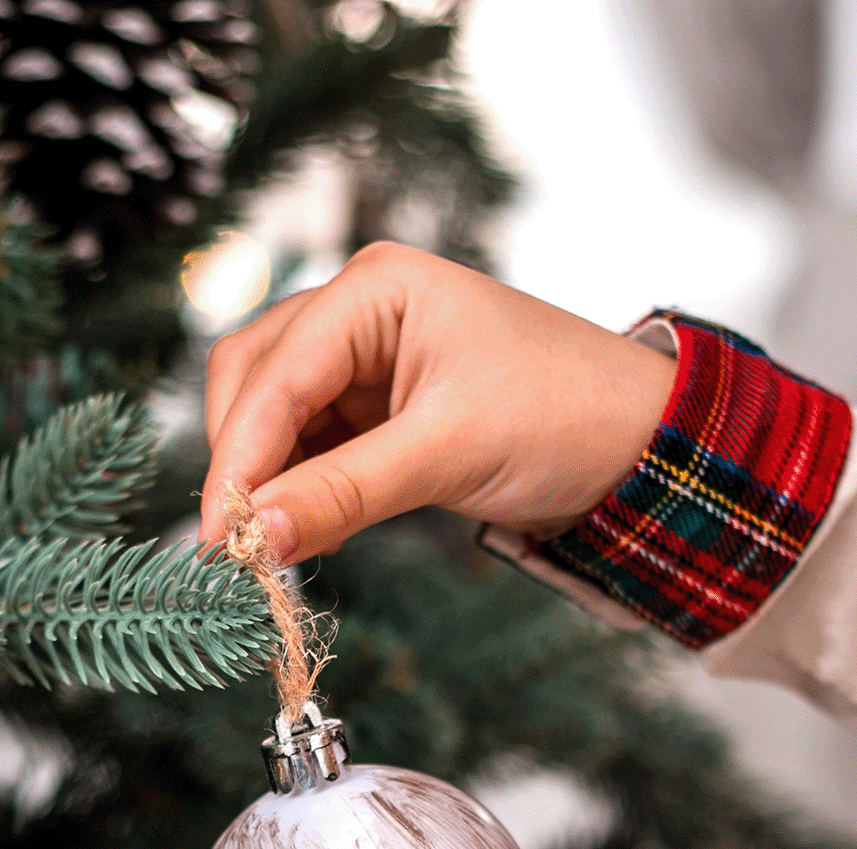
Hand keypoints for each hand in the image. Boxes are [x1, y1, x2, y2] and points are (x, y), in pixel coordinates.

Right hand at [200, 242, 676, 563]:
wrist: (638, 443)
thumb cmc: (563, 416)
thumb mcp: (448, 454)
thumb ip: (343, 495)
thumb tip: (254, 540)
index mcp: (375, 289)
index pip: (274, 372)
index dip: (237, 457)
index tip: (219, 536)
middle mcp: (360, 312)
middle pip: (255, 383)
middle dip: (242, 463)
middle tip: (239, 549)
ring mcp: (368, 362)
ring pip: (277, 419)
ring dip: (268, 481)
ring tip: (272, 551)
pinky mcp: (381, 411)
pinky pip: (314, 448)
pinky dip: (302, 490)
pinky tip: (307, 532)